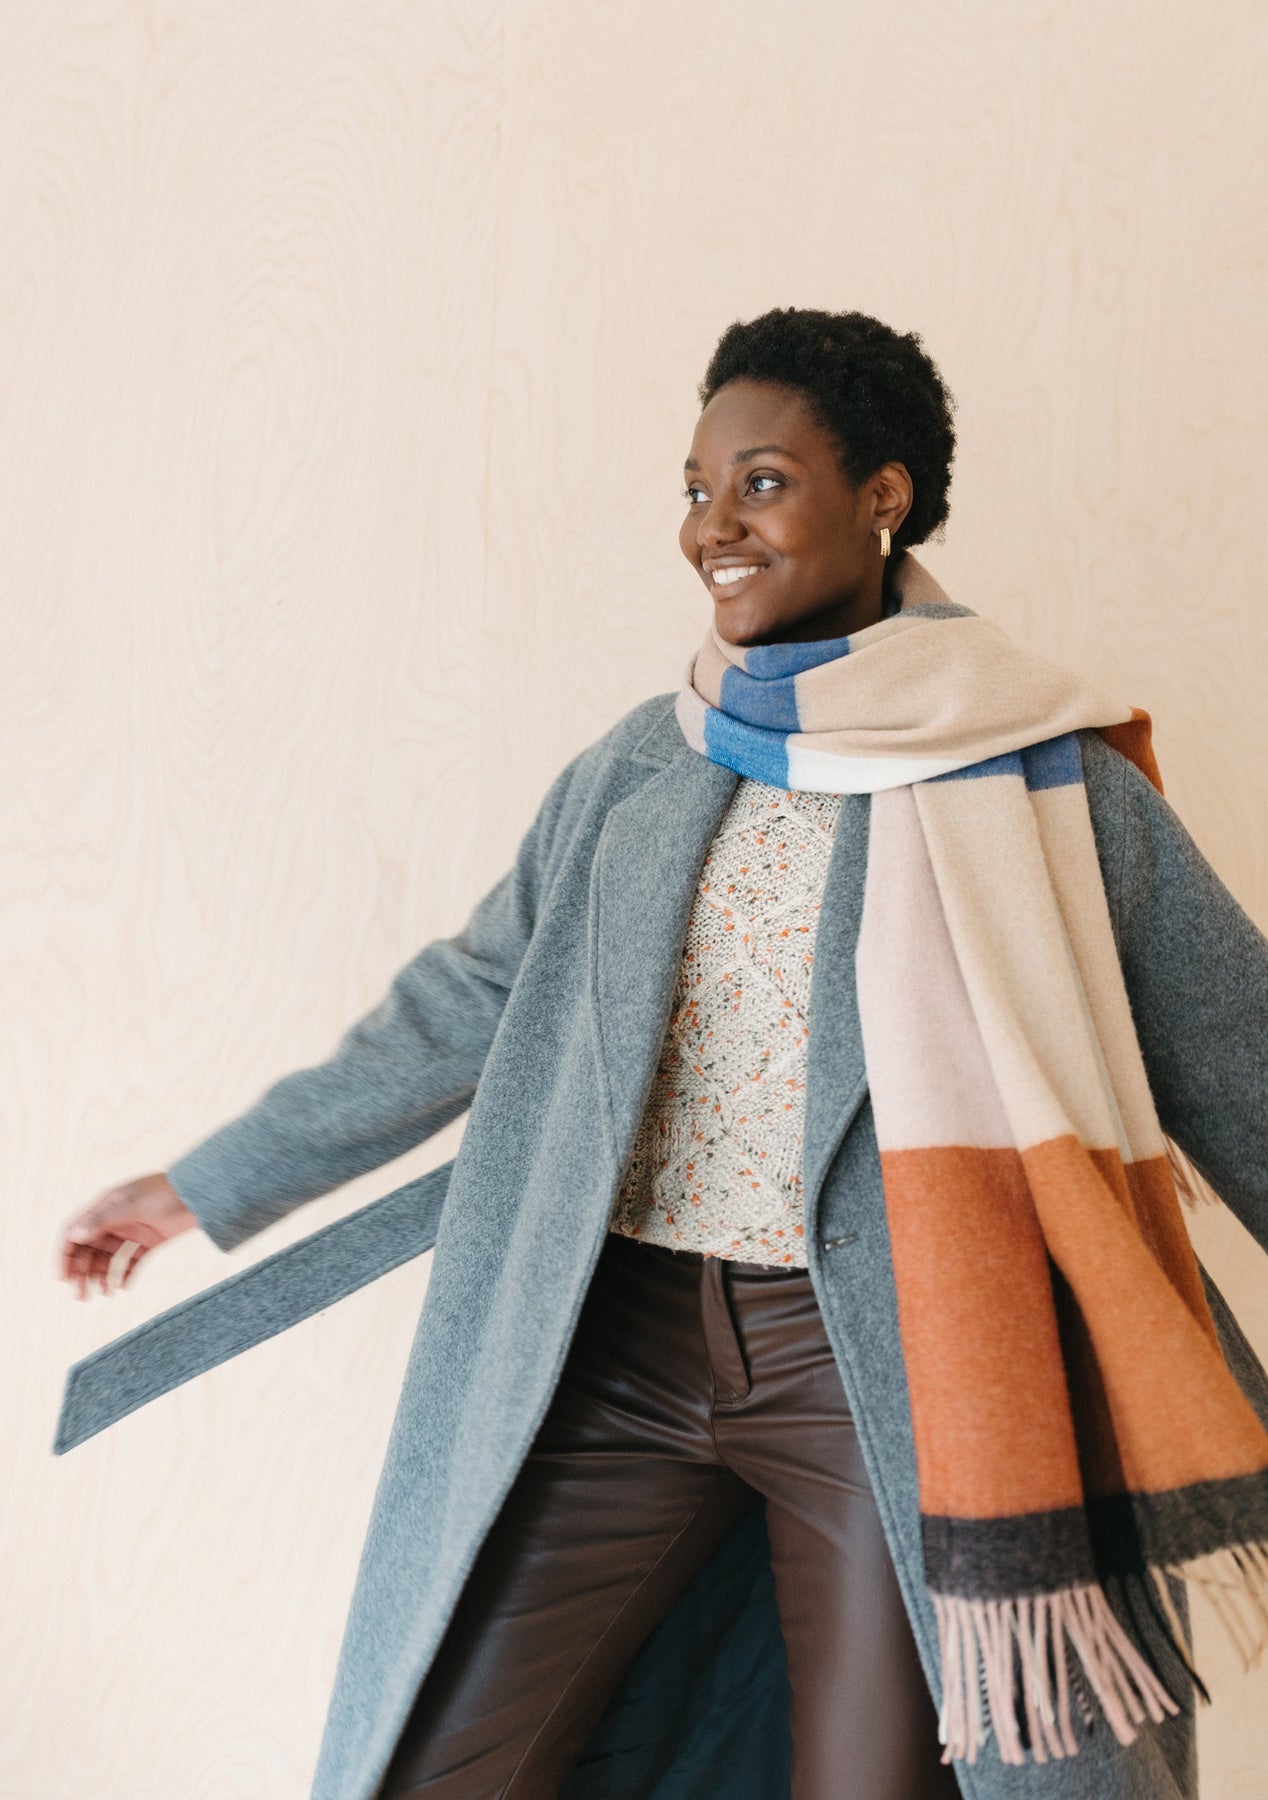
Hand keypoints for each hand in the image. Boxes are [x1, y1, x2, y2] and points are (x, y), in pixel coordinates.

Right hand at [59, 1174, 198, 1299]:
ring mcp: (132, 1230)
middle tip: (81, 1297)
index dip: (65, 1255)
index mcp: (105, 1206)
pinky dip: (125, 1273)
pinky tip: (123, 1287)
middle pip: (89, 1248)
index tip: (62, 1279)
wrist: (203, 1193)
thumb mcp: (134, 1205)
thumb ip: (104, 1220)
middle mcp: (115, 1219)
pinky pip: (131, 1260)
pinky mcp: (150, 1240)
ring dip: (101, 1275)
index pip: (75, 1231)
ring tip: (103, 1294)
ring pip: (108, 1257)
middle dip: (82, 1272)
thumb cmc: (168, 1193)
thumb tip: (74, 1234)